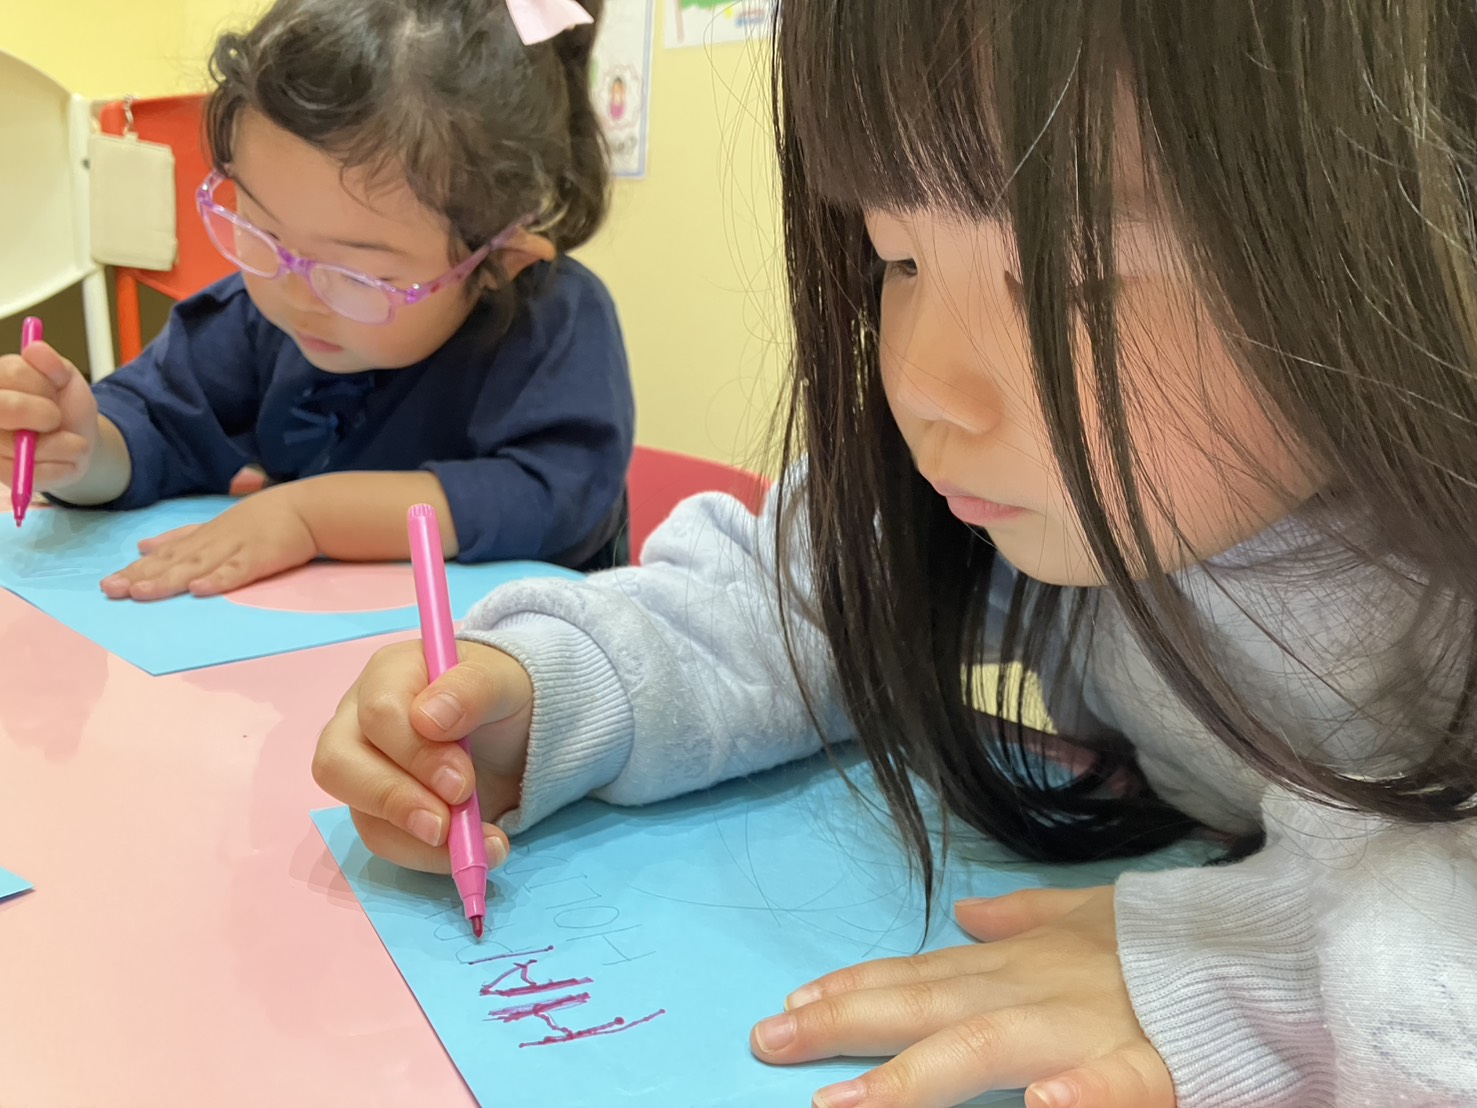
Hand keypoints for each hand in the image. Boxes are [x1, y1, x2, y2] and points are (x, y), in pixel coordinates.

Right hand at [0, 340, 98, 491]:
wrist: (78, 439)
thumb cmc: (64, 405)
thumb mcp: (66, 378)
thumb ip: (52, 364)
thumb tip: (35, 349)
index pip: (10, 372)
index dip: (40, 381)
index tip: (57, 385)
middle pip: (4, 408)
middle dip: (42, 413)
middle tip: (57, 417)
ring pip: (21, 447)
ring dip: (61, 444)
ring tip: (70, 440)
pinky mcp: (3, 475)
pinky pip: (33, 474)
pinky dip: (61, 466)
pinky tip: (63, 458)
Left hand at [100, 486, 316, 599]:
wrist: (306, 509)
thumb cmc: (262, 518)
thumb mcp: (216, 524)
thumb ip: (181, 537)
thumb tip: (143, 546)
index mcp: (202, 536)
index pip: (165, 555)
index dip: (136, 569)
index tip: (108, 583)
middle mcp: (213, 542)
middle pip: (173, 562)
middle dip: (141, 576)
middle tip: (112, 590)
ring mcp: (236, 548)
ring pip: (197, 566)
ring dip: (168, 580)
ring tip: (142, 593)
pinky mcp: (260, 558)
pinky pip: (237, 571)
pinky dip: (218, 580)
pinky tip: (199, 590)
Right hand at [311, 639, 533, 872]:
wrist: (515, 728)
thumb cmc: (499, 693)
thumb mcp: (503, 680)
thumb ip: (472, 689)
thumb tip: (428, 718)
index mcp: (390, 674)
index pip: (377, 714)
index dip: (416, 755)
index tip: (462, 783)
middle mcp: (360, 719)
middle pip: (338, 765)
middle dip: (395, 801)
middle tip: (447, 825)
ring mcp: (364, 767)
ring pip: (360, 813)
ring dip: (418, 841)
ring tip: (480, 844)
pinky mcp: (378, 809)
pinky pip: (386, 840)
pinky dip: (430, 856)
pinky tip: (478, 849)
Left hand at [750, 887, 1173, 1107]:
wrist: (1266, 949)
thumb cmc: (1173, 945)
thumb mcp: (1093, 915)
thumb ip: (1025, 914)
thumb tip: (965, 911)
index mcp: (1023, 961)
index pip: (922, 973)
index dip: (856, 988)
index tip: (793, 1002)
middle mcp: (1037, 989)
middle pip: (927, 1005)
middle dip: (846, 1024)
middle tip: (769, 1040)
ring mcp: (1088, 1028)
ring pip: (986, 1047)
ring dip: (913, 1077)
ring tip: (843, 1103)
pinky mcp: (1152, 1067)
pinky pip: (1114, 1085)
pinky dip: (1077, 1095)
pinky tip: (1037, 1104)